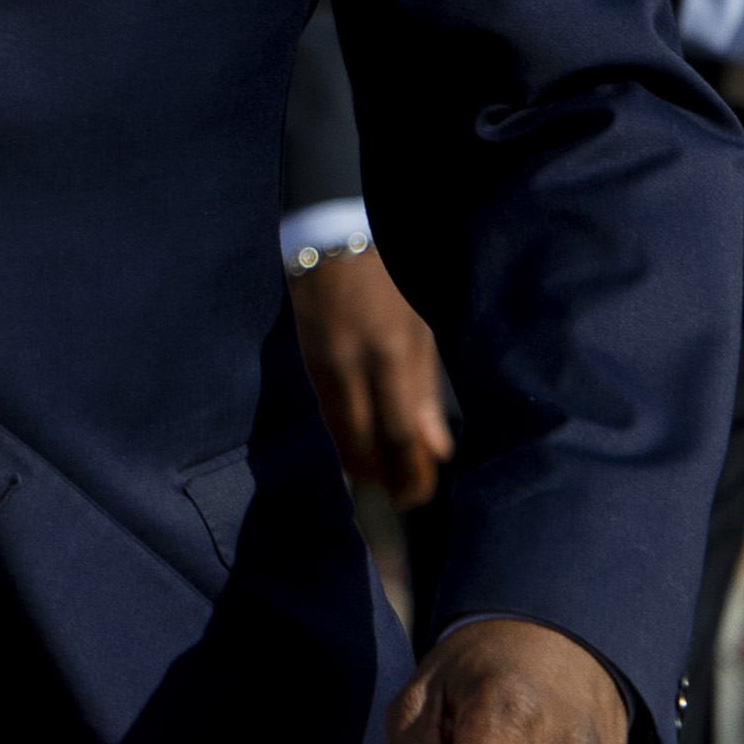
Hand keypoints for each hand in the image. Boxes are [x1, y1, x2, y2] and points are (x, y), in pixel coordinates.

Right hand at [287, 250, 451, 506]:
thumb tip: (437, 449)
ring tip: (379, 489)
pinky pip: (326, 415)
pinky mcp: (306, 364)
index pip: (400, 434)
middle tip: (402, 504)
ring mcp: (323, 367)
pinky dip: (343, 440)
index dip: (409, 472)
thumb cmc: (388, 281)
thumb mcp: (419, 330)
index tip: (420, 497)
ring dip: (361, 466)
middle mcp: (353, 367)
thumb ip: (425, 392)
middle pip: (365, 443)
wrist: (330, 239)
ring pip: (340, 434)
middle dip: (384, 479)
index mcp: (391, 356)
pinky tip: (353, 455)